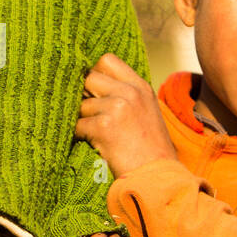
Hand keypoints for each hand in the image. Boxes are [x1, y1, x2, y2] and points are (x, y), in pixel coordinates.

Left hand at [74, 54, 176, 178]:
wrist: (158, 176)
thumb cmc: (149, 149)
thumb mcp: (145, 111)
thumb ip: (124, 95)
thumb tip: (88, 83)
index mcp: (140, 86)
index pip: (107, 60)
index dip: (94, 72)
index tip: (94, 91)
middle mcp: (130, 92)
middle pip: (89, 77)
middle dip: (84, 95)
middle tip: (90, 114)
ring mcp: (118, 108)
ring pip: (81, 105)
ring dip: (83, 120)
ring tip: (98, 135)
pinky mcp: (105, 127)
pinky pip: (78, 125)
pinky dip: (81, 136)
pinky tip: (94, 144)